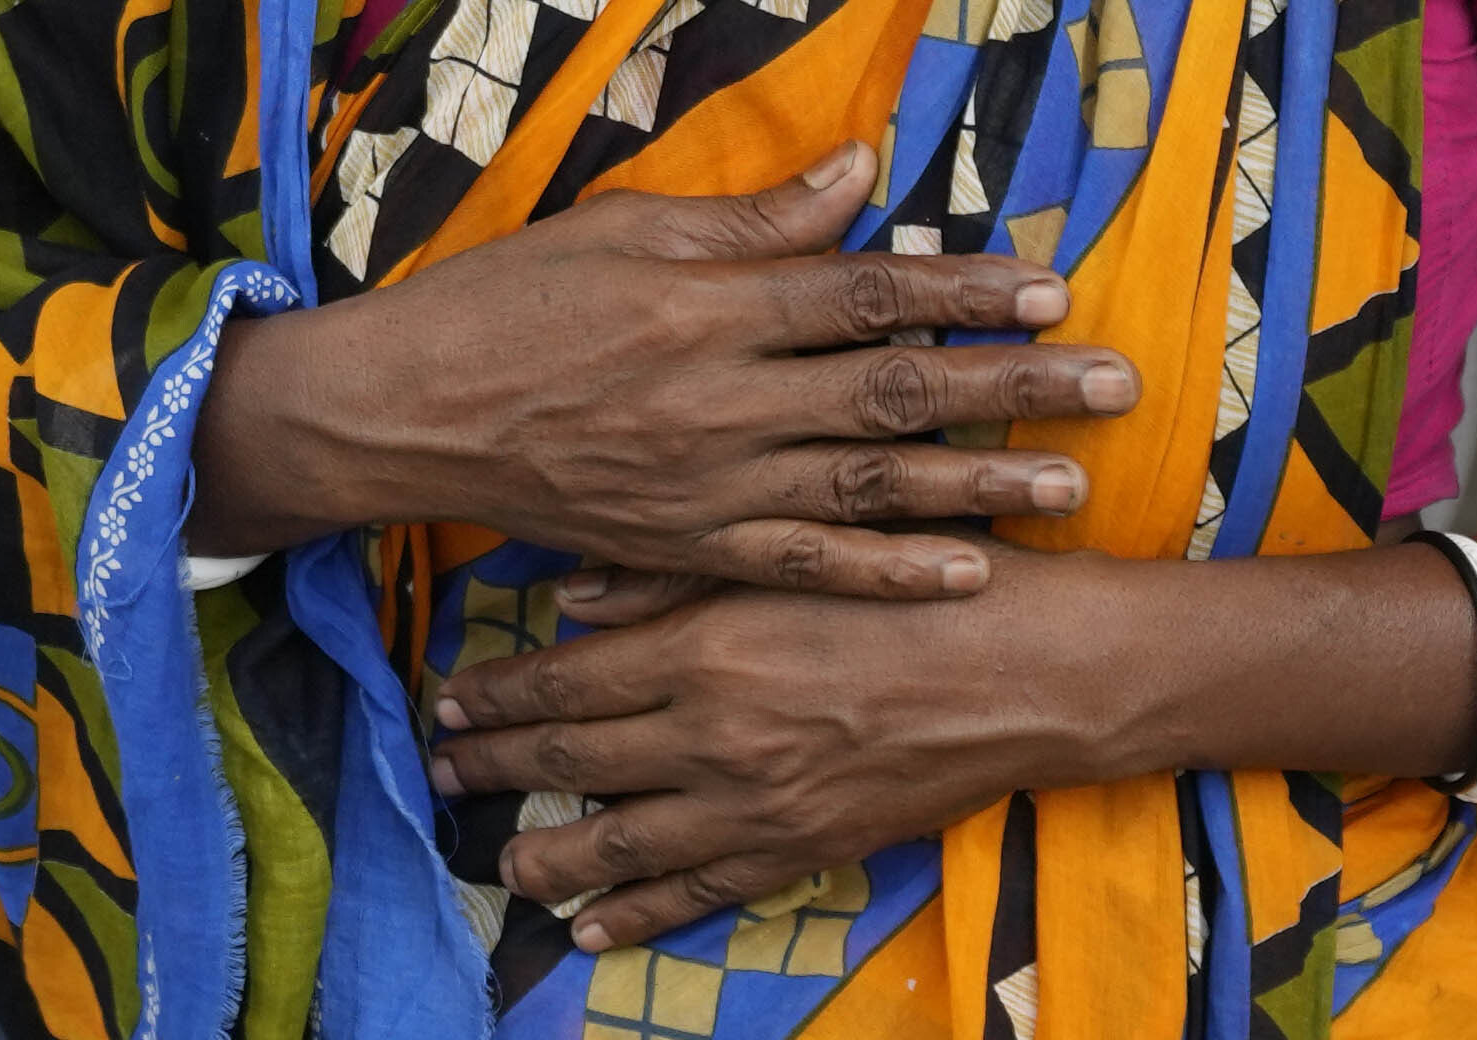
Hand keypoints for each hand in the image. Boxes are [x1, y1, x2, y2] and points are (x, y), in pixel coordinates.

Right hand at [204, 145, 1142, 599]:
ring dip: (980, 486)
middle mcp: (722, 398)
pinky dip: (887, 571)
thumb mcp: (626, 229)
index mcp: (711, 303)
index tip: (1054, 286)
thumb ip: (754, 217)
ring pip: (869, 488)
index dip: (966, 291)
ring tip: (1075, 485)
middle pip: (896, 391)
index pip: (867, 292)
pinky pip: (804, 564)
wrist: (405, 411)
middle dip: (1016, 387)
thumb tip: (864, 171)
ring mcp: (708, 483)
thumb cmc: (511, 298)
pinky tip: (966, 573)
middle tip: (1117, 384)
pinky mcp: (686, 547)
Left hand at [430, 550, 1123, 950]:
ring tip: (500, 860)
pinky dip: (635, 915)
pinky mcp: (800, 849)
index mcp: (705, 645)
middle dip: (493, 766)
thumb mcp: (798, 549)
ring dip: (546, 852)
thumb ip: (679, 573)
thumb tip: (572, 594)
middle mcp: (713, 732)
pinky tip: (590, 927)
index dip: (496, 692)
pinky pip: (696, 895)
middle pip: (569, 759)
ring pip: (616, 841)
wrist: (1035, 669)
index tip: (446, 694)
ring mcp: (755, 803)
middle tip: (442, 767)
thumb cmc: (924, 581)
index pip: (565, 678)